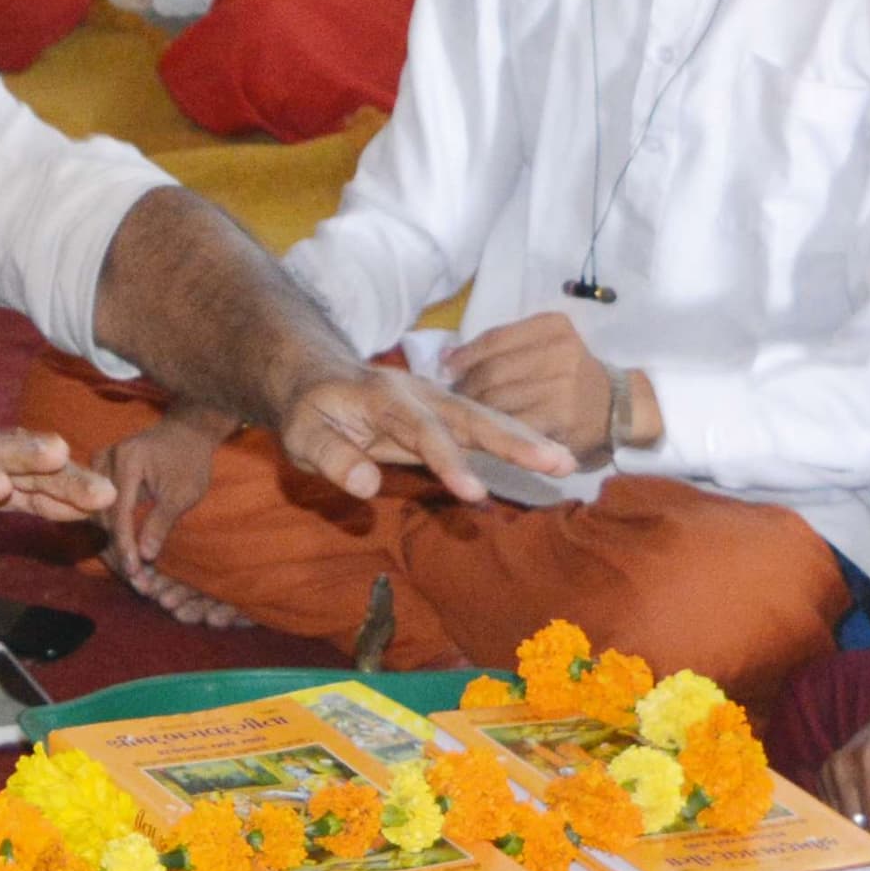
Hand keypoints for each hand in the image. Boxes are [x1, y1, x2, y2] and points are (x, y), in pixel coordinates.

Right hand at [103, 411, 246, 627]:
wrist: (186, 432)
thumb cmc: (190, 460)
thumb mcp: (183, 492)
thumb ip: (161, 522)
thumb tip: (145, 555)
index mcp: (127, 460)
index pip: (119, 512)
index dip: (125, 546)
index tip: (136, 574)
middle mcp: (105, 460)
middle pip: (103, 518)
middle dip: (118, 553)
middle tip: (136, 583)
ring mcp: (97, 465)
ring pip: (97, 518)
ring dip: (113, 548)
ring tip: (132, 577)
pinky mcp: (98, 474)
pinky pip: (100, 510)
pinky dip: (112, 535)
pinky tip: (124, 559)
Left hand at [269, 363, 573, 507]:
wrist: (317, 377)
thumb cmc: (308, 412)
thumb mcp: (302, 435)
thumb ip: (332, 457)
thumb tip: (366, 485)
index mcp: (384, 399)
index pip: (423, 432)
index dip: (448, 461)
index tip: (474, 493)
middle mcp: (419, 395)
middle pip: (472, 416)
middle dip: (515, 440)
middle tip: (557, 462)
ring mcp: (436, 401)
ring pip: (486, 418)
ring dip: (527, 439)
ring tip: (567, 462)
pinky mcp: (445, 413)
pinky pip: (485, 426)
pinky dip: (519, 439)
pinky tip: (550, 455)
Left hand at [441, 314, 618, 464]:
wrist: (617, 408)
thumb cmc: (571, 375)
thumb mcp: (545, 346)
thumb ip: (501, 347)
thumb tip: (446, 357)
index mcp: (553, 326)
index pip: (494, 338)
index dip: (464, 356)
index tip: (446, 370)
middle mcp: (559, 350)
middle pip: (492, 370)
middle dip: (466, 388)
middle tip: (456, 400)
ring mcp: (561, 385)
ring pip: (498, 398)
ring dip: (475, 411)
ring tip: (466, 416)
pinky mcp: (559, 417)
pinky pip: (512, 423)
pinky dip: (492, 430)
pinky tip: (485, 433)